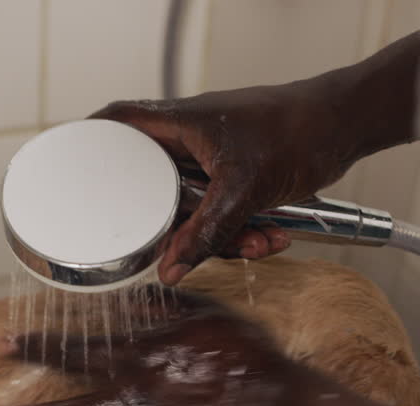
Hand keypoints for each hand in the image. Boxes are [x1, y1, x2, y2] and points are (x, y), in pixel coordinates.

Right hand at [92, 84, 353, 283]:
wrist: (349, 125)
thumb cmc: (298, 130)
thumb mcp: (243, 191)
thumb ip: (205, 234)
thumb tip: (169, 269)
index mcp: (178, 123)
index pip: (117, 123)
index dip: (89, 143)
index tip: (70, 169)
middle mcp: (189, 138)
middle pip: (153, 185)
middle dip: (177, 225)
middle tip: (184, 247)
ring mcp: (212, 158)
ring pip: (194, 207)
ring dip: (222, 235)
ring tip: (257, 242)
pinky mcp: (236, 176)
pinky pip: (223, 212)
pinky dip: (243, 230)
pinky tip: (272, 236)